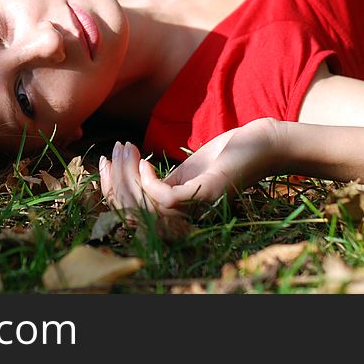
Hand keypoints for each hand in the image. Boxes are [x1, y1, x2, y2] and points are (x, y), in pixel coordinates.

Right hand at [99, 118, 280, 215]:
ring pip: (146, 205)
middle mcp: (186, 219)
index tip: (103, 161)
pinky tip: (147, 162)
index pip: (132, 213)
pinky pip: (165, 198)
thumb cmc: (224, 158)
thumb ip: (160, 183)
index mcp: (177, 215)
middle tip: (115, 151)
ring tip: (128, 149)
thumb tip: (127, 179)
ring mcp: (197, 209)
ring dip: (129, 175)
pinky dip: (149, 180)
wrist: (261, 145)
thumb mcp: (184, 173)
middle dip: (116, 180)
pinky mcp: (206, 195)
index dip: (111, 190)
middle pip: (134, 212)